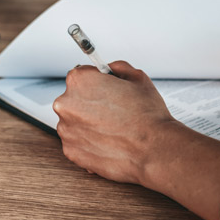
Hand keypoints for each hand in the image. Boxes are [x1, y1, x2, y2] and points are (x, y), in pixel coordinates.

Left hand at [53, 61, 175, 183]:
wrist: (154, 150)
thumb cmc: (147, 117)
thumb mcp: (137, 78)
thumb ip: (117, 68)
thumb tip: (110, 70)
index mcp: (80, 81)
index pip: (81, 75)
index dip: (97, 82)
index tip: (105, 90)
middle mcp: (66, 104)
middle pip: (75, 99)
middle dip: (91, 104)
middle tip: (113, 111)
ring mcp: (66, 130)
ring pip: (75, 122)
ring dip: (89, 124)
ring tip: (113, 128)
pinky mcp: (71, 151)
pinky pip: (77, 142)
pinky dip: (89, 142)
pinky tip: (108, 141)